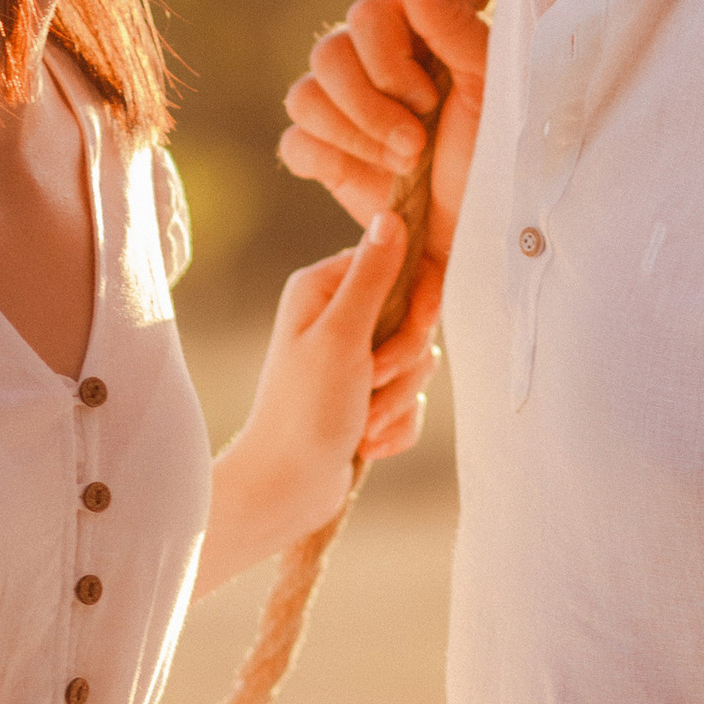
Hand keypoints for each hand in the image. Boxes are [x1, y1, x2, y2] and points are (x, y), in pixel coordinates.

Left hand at [199, 212, 443, 588]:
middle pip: (414, 319)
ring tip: (362, 421)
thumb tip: (392, 214)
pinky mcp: (368, 397)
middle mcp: (338, 317)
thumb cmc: (305, 410)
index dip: (415, 304)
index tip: (410, 332)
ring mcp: (354, 360)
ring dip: (398, 401)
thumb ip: (372, 277)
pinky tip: (365, 443)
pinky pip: (412, 401)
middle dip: (402, 364)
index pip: (398, 266)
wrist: (285, 490)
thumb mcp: (341, 337)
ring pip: (418, 364)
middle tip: (370, 383)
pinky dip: (396, 425)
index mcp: (324, 289)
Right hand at [277, 0, 488, 254]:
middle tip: (415, 145)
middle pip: (328, 52)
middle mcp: (370, 62)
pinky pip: (294, 141)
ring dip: (353, 135)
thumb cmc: (496, 154)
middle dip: (370, 106)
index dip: (390, 61)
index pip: (367, 12)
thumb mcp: (488, 87)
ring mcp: (342, 108)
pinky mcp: (324, 154)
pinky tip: (367, 176)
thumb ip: (452, 24)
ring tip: (401, 165)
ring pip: (304, 95)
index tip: (431, 103)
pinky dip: (324, 157)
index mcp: (412, 34)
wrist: (479, 229)